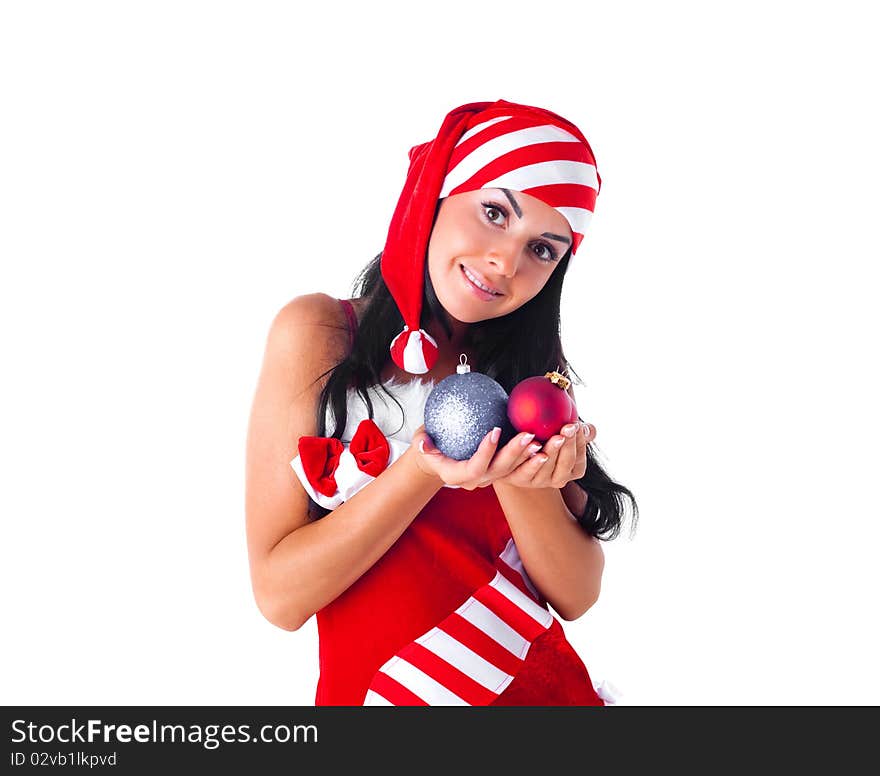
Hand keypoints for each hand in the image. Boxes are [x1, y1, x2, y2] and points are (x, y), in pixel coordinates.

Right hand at [411, 424, 545, 490]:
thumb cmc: (428, 446)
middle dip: (514, 453)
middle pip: (499, 470)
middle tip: (528, 435)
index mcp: (457, 475)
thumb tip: (424, 443)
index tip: (495, 431)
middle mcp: (476, 480)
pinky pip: (515, 466)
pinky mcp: (498, 471)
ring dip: (527, 457)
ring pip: (511, 470)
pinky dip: (528, 456)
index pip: (475, 467)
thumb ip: (422, 444)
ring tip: (541, 442)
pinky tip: (542, 442)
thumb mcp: (420, 442)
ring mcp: (489, 478)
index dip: (486, 452)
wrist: (437, 458)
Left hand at [493, 421, 594, 488]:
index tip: (576, 424)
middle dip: (567, 446)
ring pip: (545, 471)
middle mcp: (557, 480)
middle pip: (564, 466)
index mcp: (573, 470)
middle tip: (567, 428)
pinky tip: (531, 443)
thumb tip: (586, 429)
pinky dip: (528, 458)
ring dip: (550, 453)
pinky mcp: (518, 479)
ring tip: (554, 437)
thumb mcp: (565, 432)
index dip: (579, 442)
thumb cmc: (547, 436)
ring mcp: (538, 482)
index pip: (578, 458)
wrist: (516, 444)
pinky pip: (524, 471)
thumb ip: (579, 430)